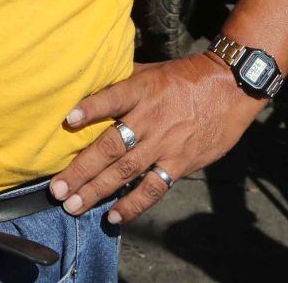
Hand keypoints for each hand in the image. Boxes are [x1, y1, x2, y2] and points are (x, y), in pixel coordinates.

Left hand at [48, 56, 260, 225]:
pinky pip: (153, 187)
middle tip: (57, 190)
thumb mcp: (152, 71)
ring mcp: (165, 144)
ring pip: (126, 171)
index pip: (111, 99)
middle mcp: (150, 119)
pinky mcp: (180, 163)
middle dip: (81, 170)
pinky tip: (113, 215)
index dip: (90, 109)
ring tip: (74, 206)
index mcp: (141, 91)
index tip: (67, 121)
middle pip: (111, 147)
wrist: (230, 89)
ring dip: (98, 191)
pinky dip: (133, 204)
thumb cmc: (185, 78)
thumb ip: (123, 82)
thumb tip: (90, 85)